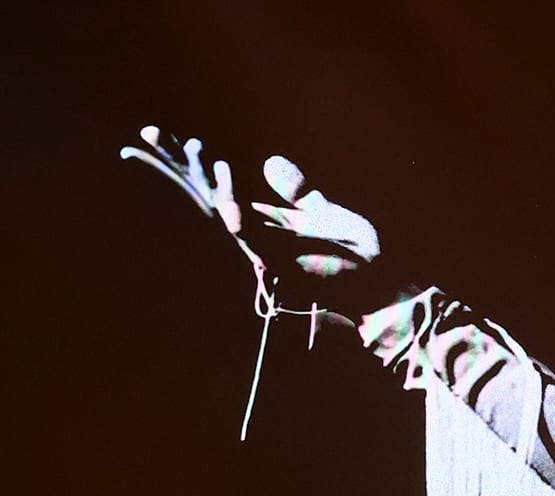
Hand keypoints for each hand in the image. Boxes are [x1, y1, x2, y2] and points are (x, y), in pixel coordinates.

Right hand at [121, 126, 385, 315]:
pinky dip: (236, 210)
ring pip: (222, 211)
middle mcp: (258, 234)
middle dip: (181, 166)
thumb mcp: (323, 211)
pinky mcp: (280, 260)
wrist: (385, 283)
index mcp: (266, 220)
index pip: (223, 186)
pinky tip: (226, 188)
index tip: (177, 136)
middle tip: (149, 133)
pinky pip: (249, 232)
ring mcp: (266, 248)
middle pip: (210, 195)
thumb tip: (267, 161)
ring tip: (190, 146)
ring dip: (205, 180)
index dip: (199, 162)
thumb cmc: (358, 252)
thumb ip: (295, 190)